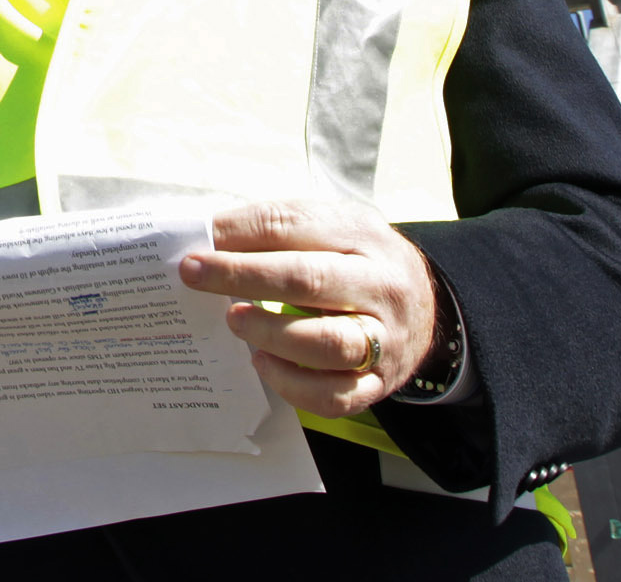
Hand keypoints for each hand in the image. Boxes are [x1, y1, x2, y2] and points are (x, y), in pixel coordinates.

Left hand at [177, 200, 438, 418]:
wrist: (426, 307)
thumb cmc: (358, 261)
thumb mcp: (332, 226)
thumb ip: (278, 227)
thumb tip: (208, 235)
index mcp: (361, 234)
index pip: (293, 226)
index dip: (239, 232)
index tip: (195, 241)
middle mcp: (379, 285)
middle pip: (308, 279)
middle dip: (243, 275)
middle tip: (194, 275)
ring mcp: (384, 338)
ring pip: (326, 343)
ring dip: (271, 332)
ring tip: (234, 321)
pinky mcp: (379, 382)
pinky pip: (334, 395)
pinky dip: (292, 384)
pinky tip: (263, 364)